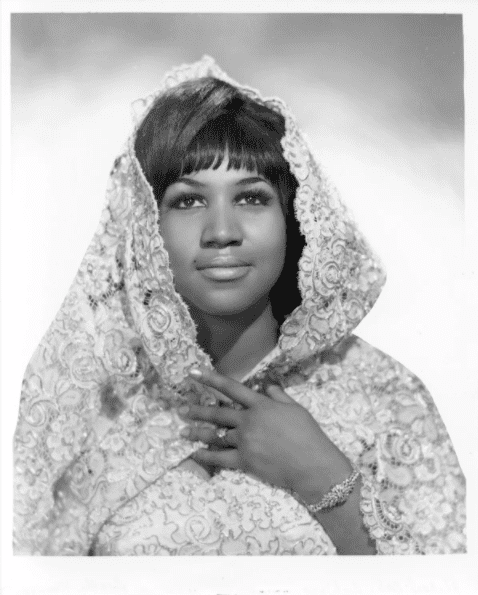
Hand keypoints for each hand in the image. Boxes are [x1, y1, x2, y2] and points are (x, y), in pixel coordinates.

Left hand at [179, 368, 352, 497]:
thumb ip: (278, 396)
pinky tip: (194, 453)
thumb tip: (266, 386)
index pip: (231, 388)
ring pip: (214, 434)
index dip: (211, 379)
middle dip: (197, 410)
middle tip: (182, 409)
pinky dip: (205, 455)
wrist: (313, 465)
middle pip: (217, 412)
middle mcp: (248, 420)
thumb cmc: (308, 435)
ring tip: (182, 431)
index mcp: (260, 404)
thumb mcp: (296, 408)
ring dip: (197, 432)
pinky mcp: (244, 461)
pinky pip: (219, 458)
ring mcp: (244, 441)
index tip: (193, 374)